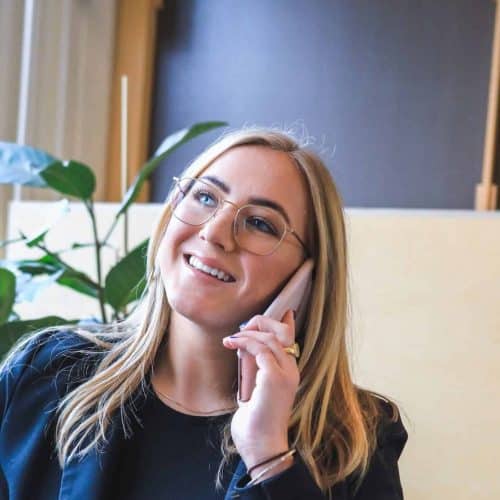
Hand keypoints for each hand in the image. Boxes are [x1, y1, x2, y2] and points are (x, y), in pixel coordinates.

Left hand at [222, 309, 298, 473]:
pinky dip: (244, 342)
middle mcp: (291, 370)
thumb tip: (245, 348)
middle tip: (240, 329)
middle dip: (260, 323)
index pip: (290, 338)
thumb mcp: (255, 388)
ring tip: (232, 338)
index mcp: (289, 372)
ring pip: (269, 337)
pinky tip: (232, 343)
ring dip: (248, 333)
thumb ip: (255, 368)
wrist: (261, 446)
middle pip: (281, 332)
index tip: (279, 312)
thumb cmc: (256, 422)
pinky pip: (259, 348)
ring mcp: (285, 373)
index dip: (283, 322)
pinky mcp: (274, 377)